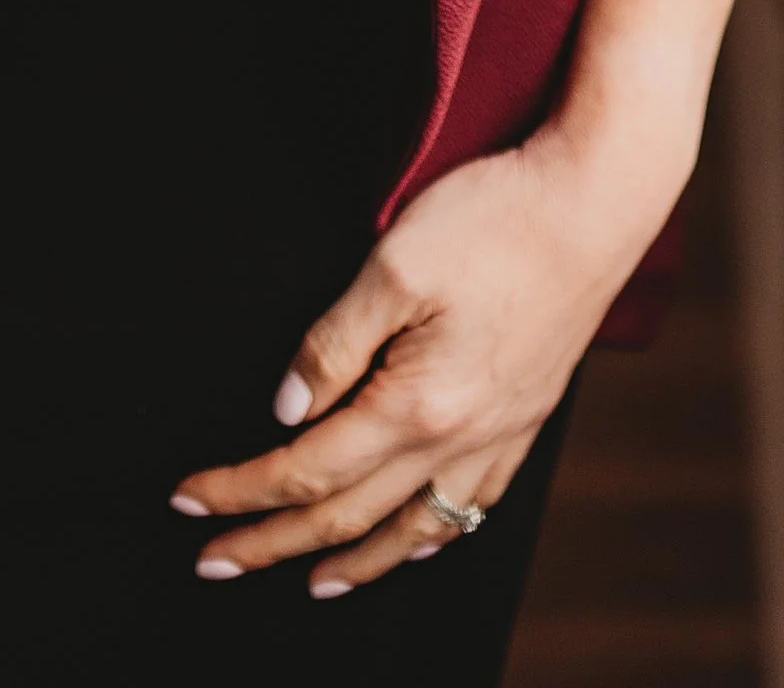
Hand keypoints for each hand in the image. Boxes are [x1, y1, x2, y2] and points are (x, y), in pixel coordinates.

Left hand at [169, 97, 696, 599]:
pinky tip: (415, 537)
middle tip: (214, 564)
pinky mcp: (528, 416)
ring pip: (415, 529)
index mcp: (419, 405)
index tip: (187, 503)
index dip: (241, 490)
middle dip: (274, 543)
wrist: (597, 201)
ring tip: (310, 582)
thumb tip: (287, 414)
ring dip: (356, 561)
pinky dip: (429, 535)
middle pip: (350, 514)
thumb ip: (334, 344)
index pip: (307, 468)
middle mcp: (462, 438)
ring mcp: (502, 433)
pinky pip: (470, 505)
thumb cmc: (494, 219)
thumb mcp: (394, 264)